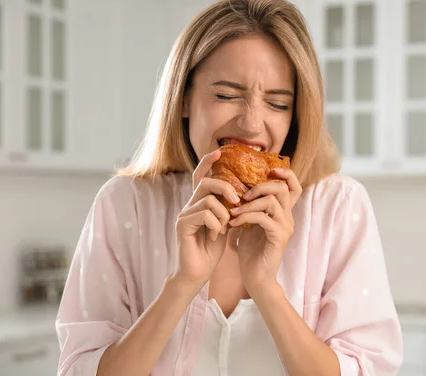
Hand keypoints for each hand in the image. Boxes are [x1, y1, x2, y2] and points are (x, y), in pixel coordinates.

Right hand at [174, 149, 239, 288]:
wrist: (197, 272)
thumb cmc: (211, 249)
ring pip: (208, 198)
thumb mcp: (225, 224)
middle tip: (237, 201)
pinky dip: (215, 225)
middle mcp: (189, 205)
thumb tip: (242, 193)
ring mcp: (184, 214)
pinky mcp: (182, 225)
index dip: (208, 162)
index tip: (220, 152)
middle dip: (226, 188)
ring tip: (224, 227)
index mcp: (200, 202)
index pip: (201, 175)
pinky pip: (204, 214)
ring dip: (223, 213)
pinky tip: (214, 237)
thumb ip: (229, 208)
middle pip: (206, 182)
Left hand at [228, 168, 301, 293]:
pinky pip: (262, 218)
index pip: (294, 186)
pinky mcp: (279, 238)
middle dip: (260, 186)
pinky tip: (234, 223)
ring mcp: (285, 227)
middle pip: (282, 188)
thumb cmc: (251, 250)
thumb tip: (237, 186)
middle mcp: (288, 217)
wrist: (255, 277)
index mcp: (283, 211)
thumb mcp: (250, 222)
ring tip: (234, 210)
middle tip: (242, 195)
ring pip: (271, 201)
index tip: (269, 170)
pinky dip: (245, 217)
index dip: (285, 174)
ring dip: (249, 203)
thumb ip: (251, 206)